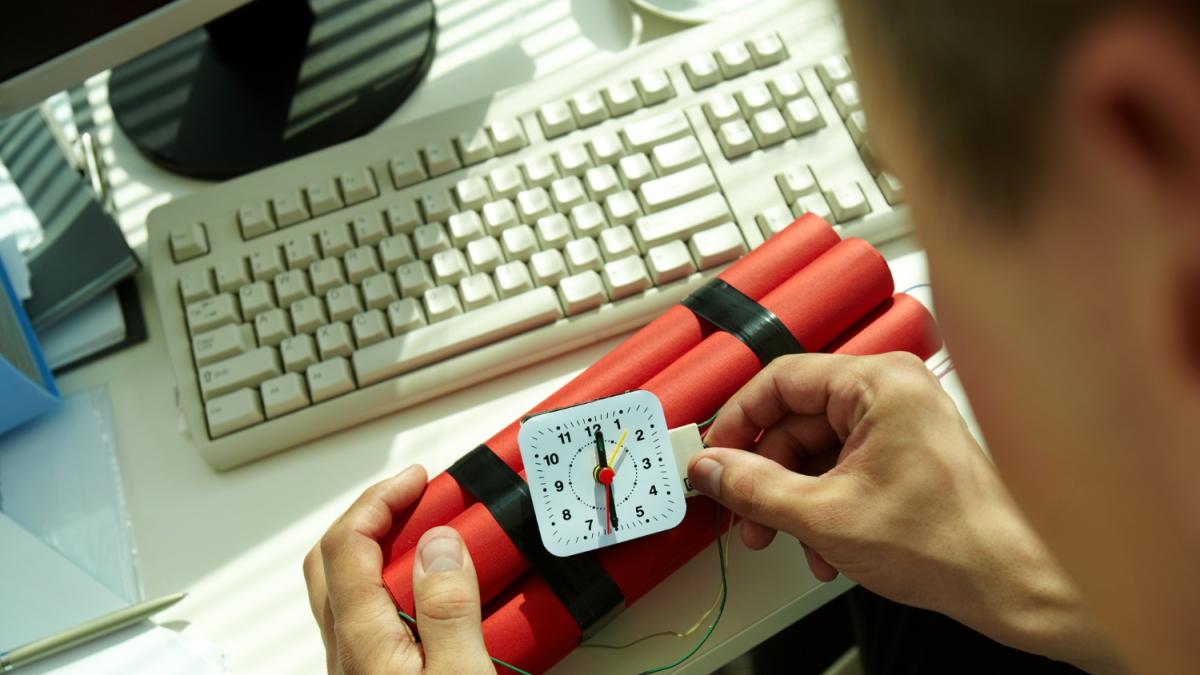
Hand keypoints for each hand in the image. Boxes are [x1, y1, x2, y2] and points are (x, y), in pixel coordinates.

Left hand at [303, 465, 492, 674]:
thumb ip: (448, 610)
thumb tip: (440, 544)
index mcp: (362, 641)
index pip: (346, 544)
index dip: (379, 500)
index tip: (415, 481)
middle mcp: (348, 651)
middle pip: (335, 560)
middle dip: (375, 516)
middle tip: (418, 500)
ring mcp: (356, 667)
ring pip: (351, 589)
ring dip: (386, 552)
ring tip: (435, 542)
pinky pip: (373, 615)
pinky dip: (397, 585)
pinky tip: (437, 598)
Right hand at [689, 353, 1117, 671]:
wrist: (1015, 584)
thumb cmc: (951, 542)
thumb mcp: (825, 517)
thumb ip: (754, 488)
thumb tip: (711, 469)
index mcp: (878, 383)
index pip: (780, 380)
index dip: (738, 422)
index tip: (714, 456)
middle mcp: (892, 392)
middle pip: (796, 420)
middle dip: (765, 476)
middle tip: (742, 511)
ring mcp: (902, 423)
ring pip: (817, 451)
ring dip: (793, 500)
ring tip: (785, 540)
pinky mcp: (907, 454)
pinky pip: (844, 468)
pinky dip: (823, 506)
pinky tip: (821, 547)